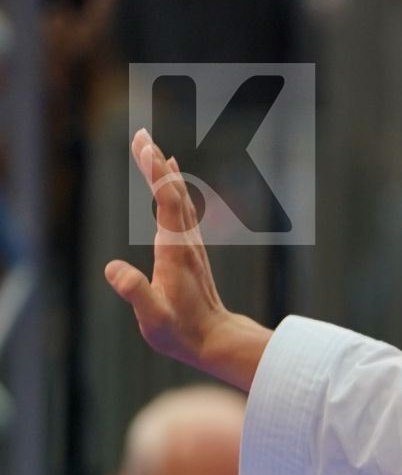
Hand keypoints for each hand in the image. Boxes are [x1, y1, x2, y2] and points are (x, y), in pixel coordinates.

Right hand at [104, 130, 271, 389]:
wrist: (216, 341)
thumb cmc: (183, 332)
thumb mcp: (153, 316)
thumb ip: (135, 291)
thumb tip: (112, 269)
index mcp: (174, 250)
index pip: (166, 202)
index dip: (155, 174)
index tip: (145, 146)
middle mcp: (186, 242)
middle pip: (173, 193)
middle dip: (155, 163)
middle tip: (141, 134)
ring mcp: (190, 246)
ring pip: (179, 200)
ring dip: (164, 173)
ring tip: (152, 148)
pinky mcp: (190, 252)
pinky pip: (182, 212)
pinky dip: (174, 190)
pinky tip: (173, 182)